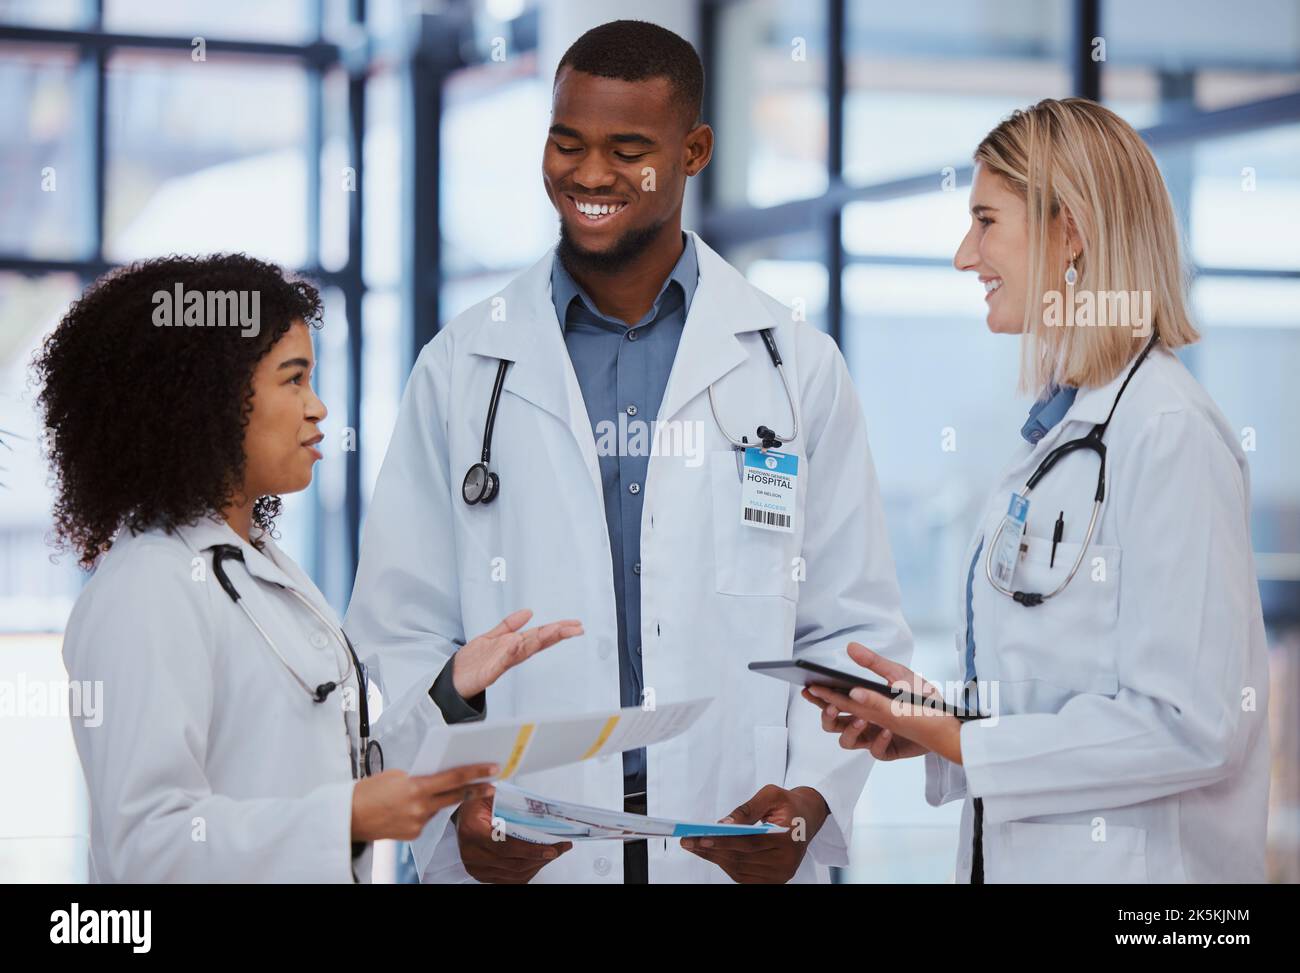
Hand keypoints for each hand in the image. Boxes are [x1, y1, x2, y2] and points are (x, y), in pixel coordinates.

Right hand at [351, 764, 496, 841]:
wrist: (348, 817)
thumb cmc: (368, 791)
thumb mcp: (396, 775)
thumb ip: (420, 776)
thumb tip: (438, 775)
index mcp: (416, 787)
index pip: (454, 778)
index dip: (476, 772)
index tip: (492, 768)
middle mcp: (420, 807)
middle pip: (456, 796)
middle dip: (477, 789)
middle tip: (492, 783)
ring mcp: (418, 823)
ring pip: (439, 807)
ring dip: (442, 799)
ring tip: (430, 792)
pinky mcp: (414, 834)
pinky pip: (427, 819)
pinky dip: (425, 810)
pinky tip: (411, 807)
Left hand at [452, 609, 582, 698]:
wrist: (454, 680)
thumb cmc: (473, 662)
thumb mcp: (492, 636)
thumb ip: (509, 625)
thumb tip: (529, 612)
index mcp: (514, 645)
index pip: (540, 634)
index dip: (558, 629)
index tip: (575, 625)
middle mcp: (512, 654)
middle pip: (538, 641)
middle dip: (557, 634)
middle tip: (576, 629)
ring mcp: (502, 662)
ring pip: (525, 649)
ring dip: (540, 639)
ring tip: (555, 630)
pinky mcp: (489, 672)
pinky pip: (501, 661)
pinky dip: (510, 652)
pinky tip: (517, 642)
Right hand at [456, 794, 571, 883]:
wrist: (463, 816)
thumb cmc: (478, 803)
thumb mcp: (491, 796)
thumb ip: (511, 803)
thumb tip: (544, 811)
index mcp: (472, 830)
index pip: (505, 846)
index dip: (531, 850)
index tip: (552, 848)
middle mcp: (471, 853)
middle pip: (513, 863)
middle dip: (541, 856)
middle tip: (561, 846)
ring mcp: (476, 867)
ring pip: (514, 874)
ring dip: (538, 864)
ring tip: (555, 851)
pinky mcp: (482, 875)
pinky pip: (510, 879)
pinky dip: (528, 870)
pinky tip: (539, 859)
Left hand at [680, 784, 828, 883]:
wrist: (807, 818)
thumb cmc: (788, 804)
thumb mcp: (771, 794)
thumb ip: (747, 809)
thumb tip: (723, 825)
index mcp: (789, 838)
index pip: (750, 843)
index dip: (724, 841)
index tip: (701, 837)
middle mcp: (786, 862)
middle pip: (742, 859)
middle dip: (711, 850)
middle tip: (688, 841)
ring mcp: (781, 874)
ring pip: (740, 870)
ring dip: (715, 859)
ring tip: (695, 846)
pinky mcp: (774, 880)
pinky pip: (744, 876)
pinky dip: (726, 865)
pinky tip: (712, 853)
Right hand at [801, 642, 962, 763]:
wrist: (949, 719)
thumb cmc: (920, 696)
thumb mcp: (898, 674)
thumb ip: (873, 662)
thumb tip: (850, 647)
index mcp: (863, 701)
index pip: (833, 699)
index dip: (818, 696)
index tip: (810, 687)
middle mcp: (864, 720)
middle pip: (832, 724)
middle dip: (827, 715)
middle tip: (832, 705)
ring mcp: (874, 736)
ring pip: (847, 741)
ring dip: (849, 730)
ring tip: (861, 719)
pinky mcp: (889, 749)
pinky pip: (875, 751)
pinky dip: (879, 741)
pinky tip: (887, 730)